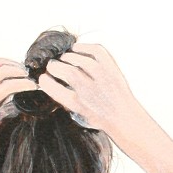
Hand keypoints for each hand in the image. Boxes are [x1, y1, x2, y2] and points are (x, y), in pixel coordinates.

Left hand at [0, 59, 34, 172]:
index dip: (25, 84)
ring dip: (12, 66)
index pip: (8, 85)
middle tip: (34, 80)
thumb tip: (3, 115)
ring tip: (24, 76)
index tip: (37, 88)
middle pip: (4, 68)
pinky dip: (4, 68)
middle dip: (21, 72)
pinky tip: (11, 77)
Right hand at [38, 43, 133, 133]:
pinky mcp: (112, 69)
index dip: (45, 81)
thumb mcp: (79, 115)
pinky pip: (96, 51)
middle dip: (54, 67)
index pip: (56, 90)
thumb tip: (53, 83)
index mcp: (80, 105)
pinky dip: (84, 47)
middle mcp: (91, 91)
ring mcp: (103, 78)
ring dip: (67, 57)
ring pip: (79, 60)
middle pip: (67, 72)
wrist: (124, 117)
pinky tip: (76, 49)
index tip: (42, 78)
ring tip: (64, 59)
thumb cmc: (101, 117)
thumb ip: (67, 100)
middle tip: (52, 66)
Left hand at [39, 43, 172, 172]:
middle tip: (57, 61)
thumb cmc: (120, 104)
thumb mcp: (116, 79)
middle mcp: (102, 79)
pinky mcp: (78, 106)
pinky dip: (50, 84)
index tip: (73, 48)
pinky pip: (58, 90)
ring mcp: (90, 92)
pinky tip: (47, 81)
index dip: (81, 47)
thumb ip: (102, 66)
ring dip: (57, 66)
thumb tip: (76, 55)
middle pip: (78, 59)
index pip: (95, 50)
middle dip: (65, 58)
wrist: (125, 125)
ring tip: (52, 68)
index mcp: (112, 71)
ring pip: (68, 69)